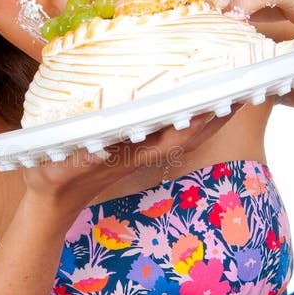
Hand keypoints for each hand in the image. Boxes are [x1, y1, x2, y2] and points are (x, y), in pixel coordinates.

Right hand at [21, 108, 238, 218]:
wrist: (51, 205)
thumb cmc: (51, 184)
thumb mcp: (57, 170)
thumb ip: (76, 161)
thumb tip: (99, 149)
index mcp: (128, 156)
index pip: (171, 139)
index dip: (195, 122)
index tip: (217, 101)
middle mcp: (141, 154)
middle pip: (188, 136)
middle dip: (215, 116)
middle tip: (242, 89)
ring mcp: (139, 152)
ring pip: (183, 135)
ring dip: (208, 117)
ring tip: (231, 92)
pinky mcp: (133, 149)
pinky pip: (168, 132)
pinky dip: (186, 118)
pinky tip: (194, 105)